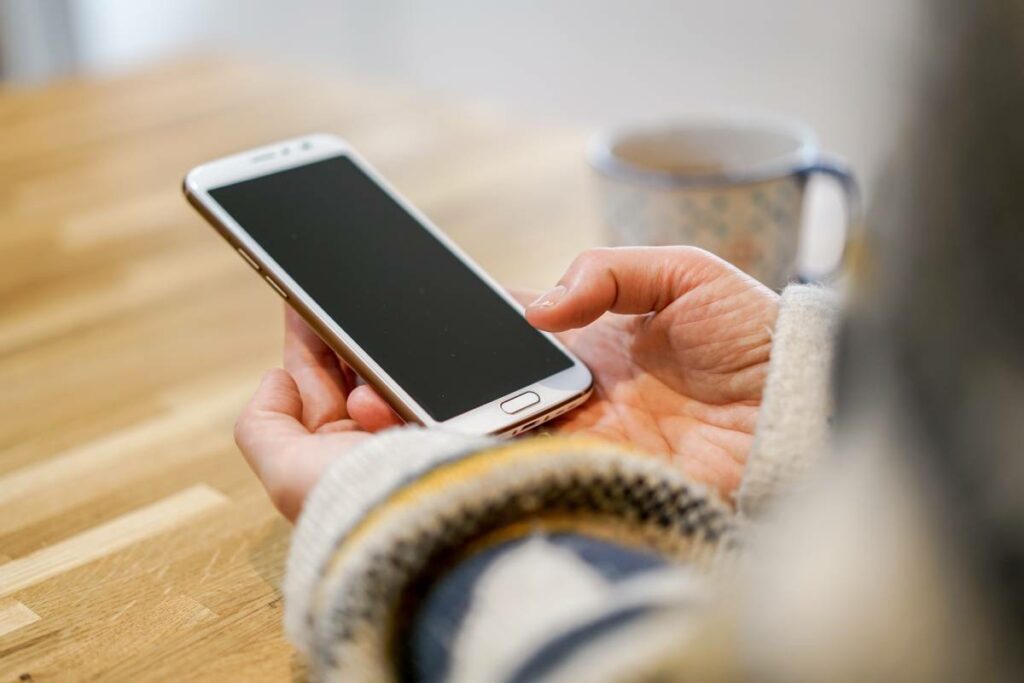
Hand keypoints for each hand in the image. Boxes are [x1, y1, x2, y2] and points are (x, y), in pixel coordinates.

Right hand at [236, 246, 777, 519]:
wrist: (809, 411)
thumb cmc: (756, 336)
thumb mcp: (683, 273)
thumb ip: (608, 271)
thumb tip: (537, 305)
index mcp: (583, 340)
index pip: (494, 332)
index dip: (439, 331)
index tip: (386, 325)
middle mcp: (569, 393)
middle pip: (473, 388)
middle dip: (412, 384)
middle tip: (355, 379)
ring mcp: (578, 439)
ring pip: (485, 434)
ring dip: (429, 426)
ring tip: (369, 412)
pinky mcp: (595, 479)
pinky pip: (525, 472)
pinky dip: (477, 462)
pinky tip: (429, 449)